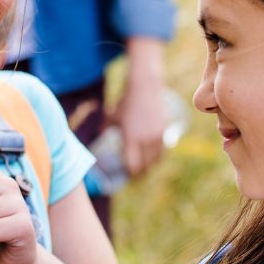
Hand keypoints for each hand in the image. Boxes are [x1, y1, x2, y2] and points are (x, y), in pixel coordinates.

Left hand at [112, 38, 166, 177]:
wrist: (145, 87)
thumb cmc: (126, 102)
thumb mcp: (112, 116)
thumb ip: (105, 128)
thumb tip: (99, 136)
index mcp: (130, 138)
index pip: (132, 165)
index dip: (130, 174)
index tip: (126, 176)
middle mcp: (145, 140)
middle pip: (145, 166)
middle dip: (139, 174)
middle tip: (135, 176)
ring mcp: (157, 136)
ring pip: (155, 161)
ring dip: (150, 167)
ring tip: (144, 170)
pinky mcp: (165, 131)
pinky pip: (162, 151)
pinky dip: (157, 158)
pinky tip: (152, 159)